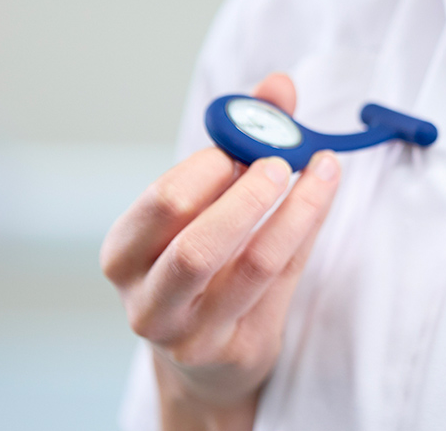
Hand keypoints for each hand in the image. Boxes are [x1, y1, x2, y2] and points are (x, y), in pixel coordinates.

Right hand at [101, 74, 340, 430]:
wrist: (204, 361)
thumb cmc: (201, 264)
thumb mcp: (203, 206)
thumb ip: (237, 142)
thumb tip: (279, 84)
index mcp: (123, 254)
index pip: (161, 204)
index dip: (206, 169)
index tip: (243, 142)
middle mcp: (148, 300)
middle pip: (196, 247)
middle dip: (246, 197)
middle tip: (281, 160)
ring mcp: (192, 334)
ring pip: (250, 268)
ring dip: (294, 212)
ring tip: (320, 170)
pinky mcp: (238, 348)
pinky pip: (282, 284)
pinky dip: (306, 234)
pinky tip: (322, 199)